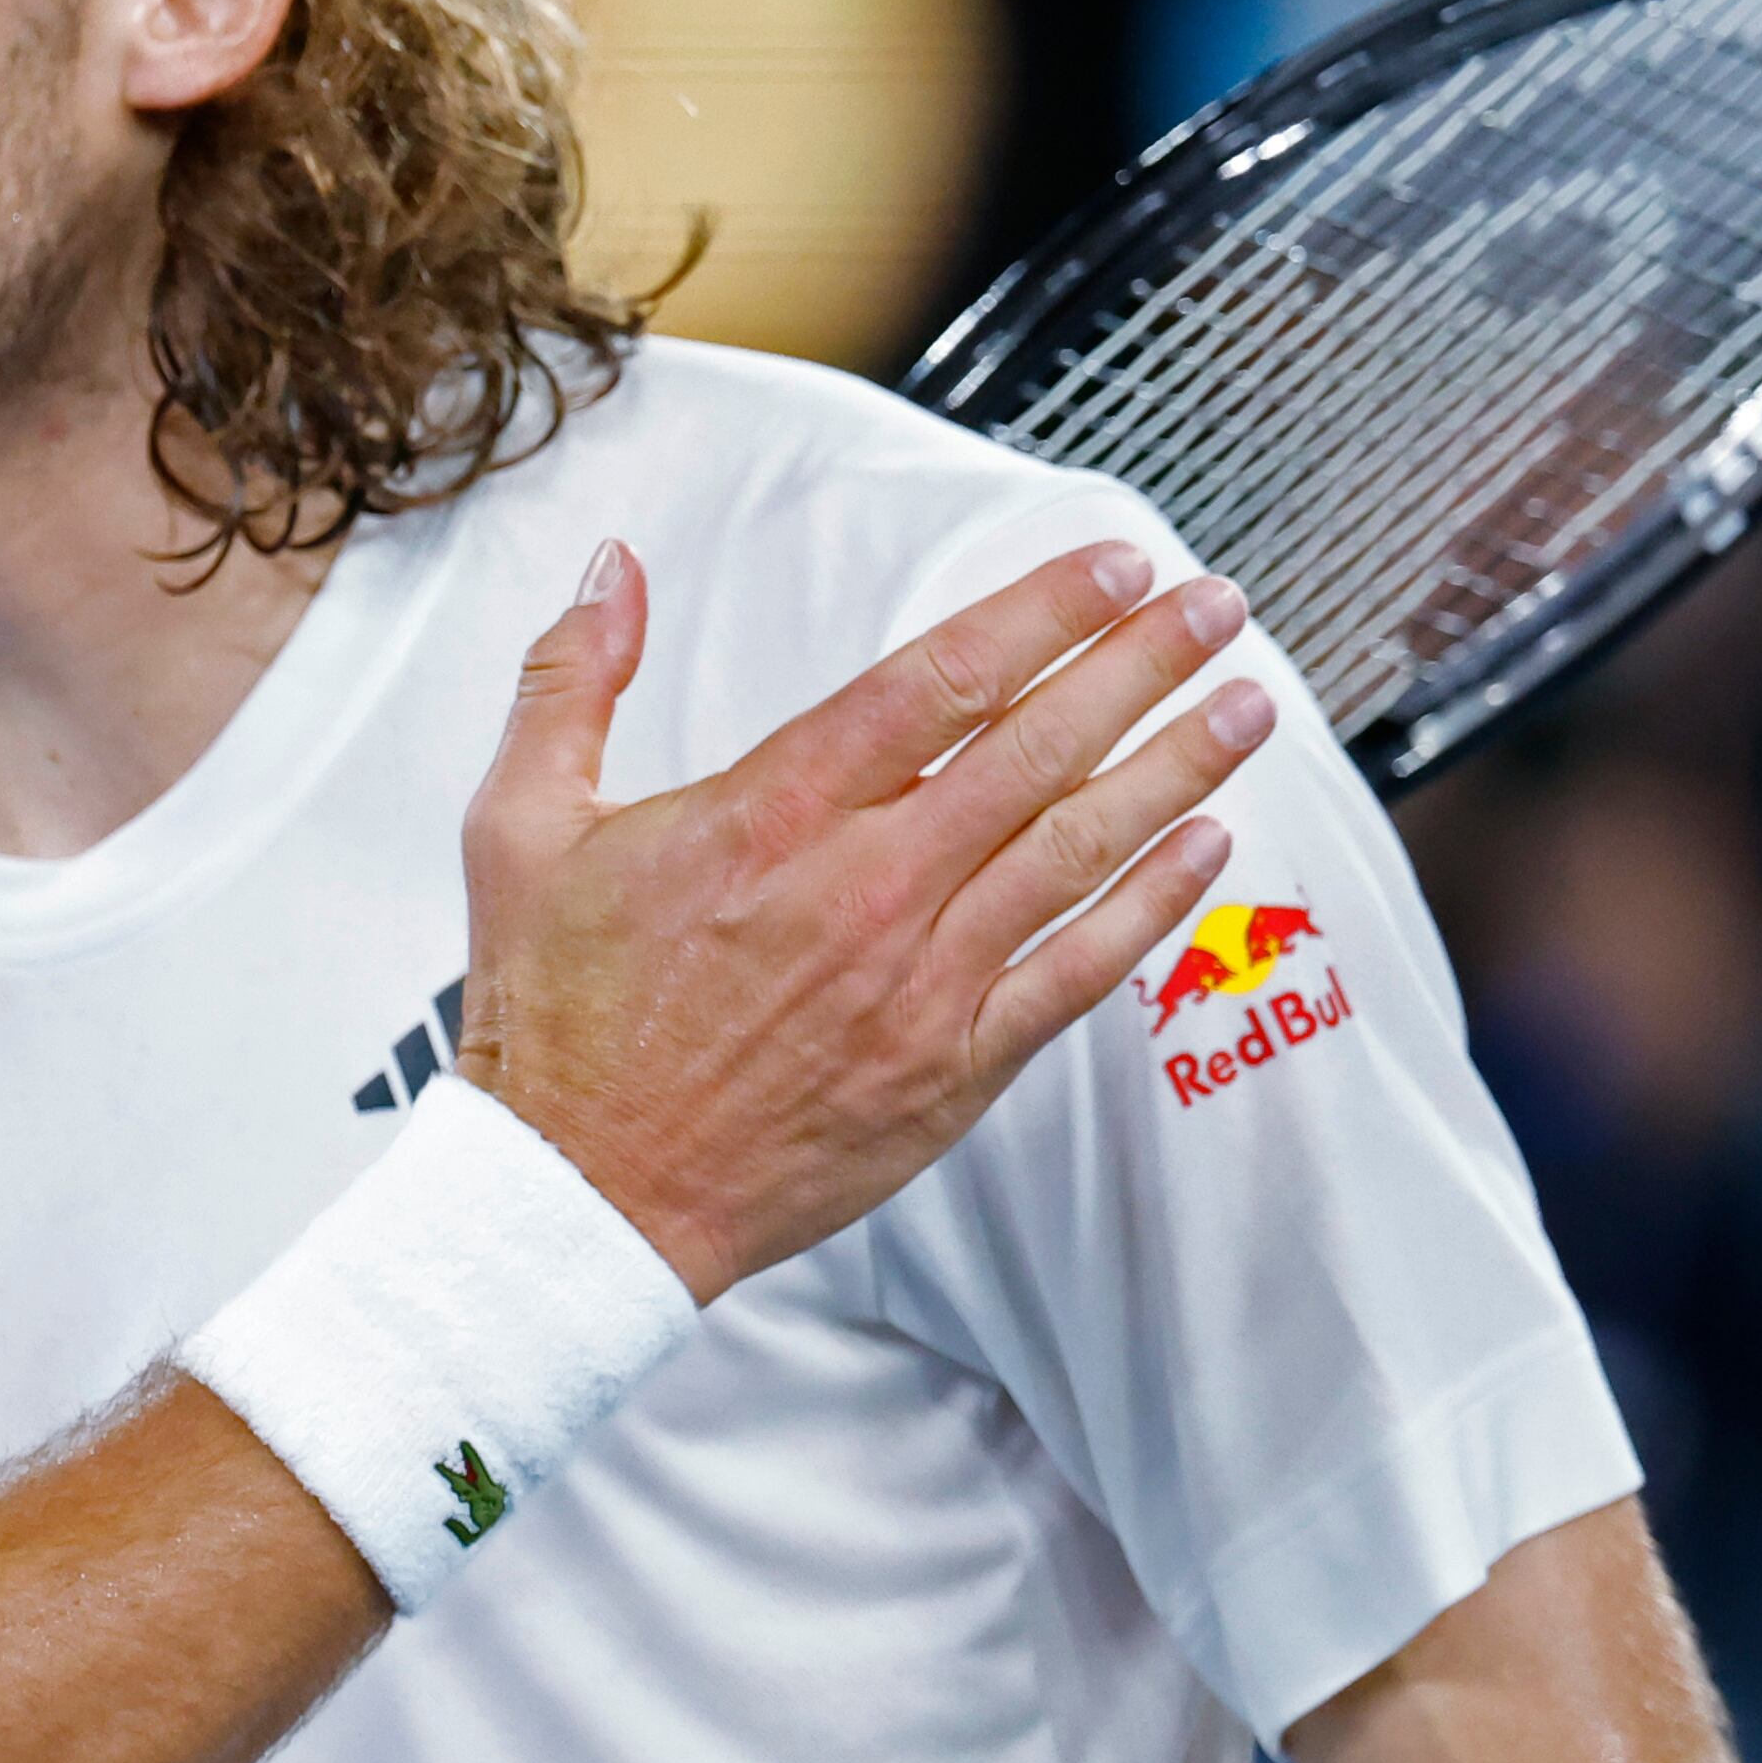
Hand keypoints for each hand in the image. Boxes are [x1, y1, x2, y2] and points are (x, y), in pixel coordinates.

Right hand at [458, 539, 1270, 1301]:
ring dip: (1173, 768)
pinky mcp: (950, 1065)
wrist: (584, 1193)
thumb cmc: (555, 1019)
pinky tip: (1205, 849)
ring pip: (1077, 850)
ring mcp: (918, 979)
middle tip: (1213, 610)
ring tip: (1244, 708)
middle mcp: (862, 886)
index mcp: (768, 815)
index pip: (937, 680)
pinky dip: (1152, 905)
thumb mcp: (517, 825)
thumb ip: (570, 683)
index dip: (1041, 613)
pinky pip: (1077, 970)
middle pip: (1035, 747)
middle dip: (1140, 665)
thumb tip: (614, 569)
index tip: (1112, 569)